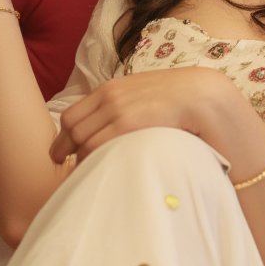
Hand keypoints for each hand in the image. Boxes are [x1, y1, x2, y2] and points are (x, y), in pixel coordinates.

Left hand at [50, 68, 231, 163]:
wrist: (202, 95)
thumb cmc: (180, 99)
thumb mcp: (146, 94)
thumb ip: (128, 105)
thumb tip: (118, 125)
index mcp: (111, 88)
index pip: (73, 115)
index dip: (63, 137)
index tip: (61, 153)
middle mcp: (109, 97)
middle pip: (72, 129)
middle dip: (64, 151)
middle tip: (66, 171)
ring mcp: (117, 109)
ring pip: (82, 142)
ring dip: (80, 161)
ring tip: (84, 177)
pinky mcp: (126, 124)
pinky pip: (96, 148)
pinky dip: (91, 163)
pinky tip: (97, 174)